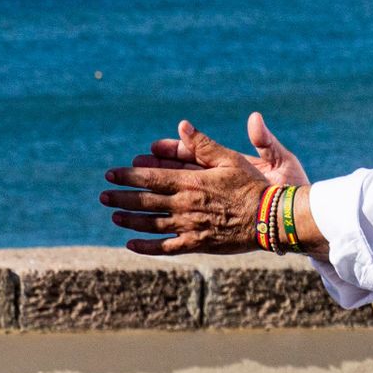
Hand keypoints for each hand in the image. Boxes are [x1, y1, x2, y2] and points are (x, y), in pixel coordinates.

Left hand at [100, 113, 311, 253]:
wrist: (269, 218)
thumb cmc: (252, 185)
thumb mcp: (229, 159)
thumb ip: (203, 144)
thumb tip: (183, 125)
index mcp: (190, 182)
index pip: (150, 178)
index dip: (128, 176)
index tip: (110, 174)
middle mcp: (184, 205)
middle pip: (145, 201)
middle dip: (121, 197)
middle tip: (103, 195)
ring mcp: (189, 227)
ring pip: (151, 224)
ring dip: (130, 220)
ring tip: (114, 216)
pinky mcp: (196, 244)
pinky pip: (166, 247)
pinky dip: (146, 247)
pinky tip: (131, 246)